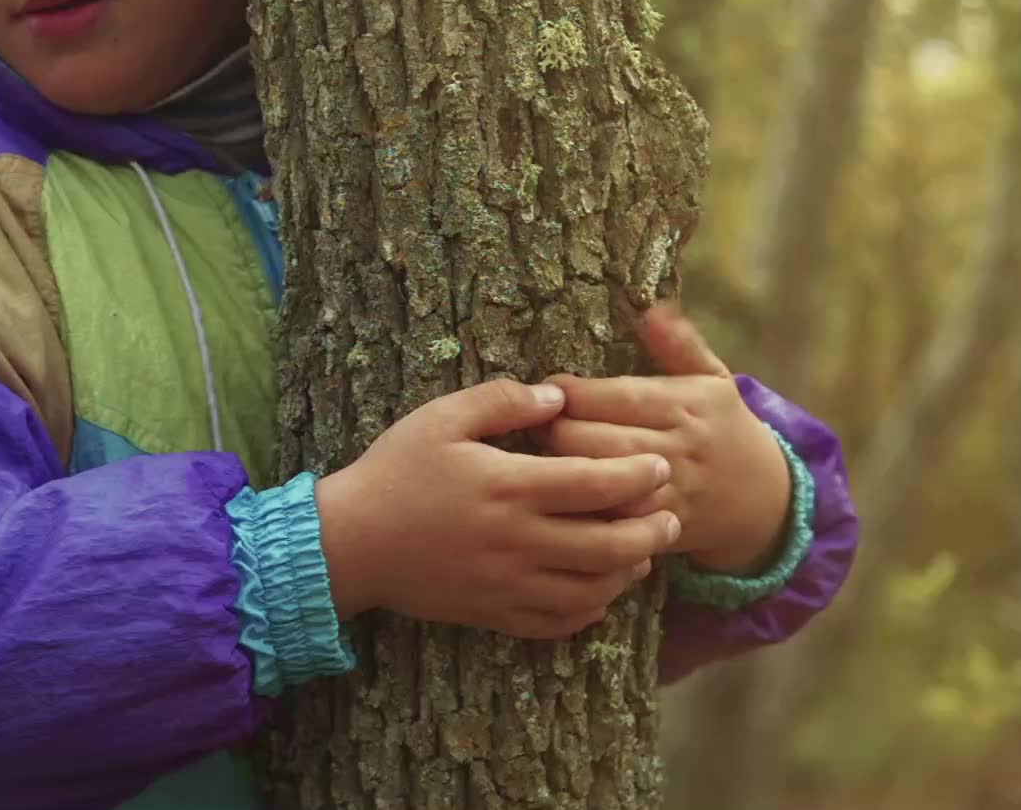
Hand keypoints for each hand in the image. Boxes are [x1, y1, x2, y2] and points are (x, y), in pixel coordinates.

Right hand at [315, 379, 678, 639]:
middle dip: (653, 531)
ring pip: (593, 590)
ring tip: (641, 552)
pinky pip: (559, 623)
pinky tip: (598, 590)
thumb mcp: (441, 418)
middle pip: (611, 545)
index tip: (660, 467)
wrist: (350, 543)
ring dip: (628, 572)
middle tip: (671, 517)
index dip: (640, 476)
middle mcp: (518, 541)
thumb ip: (502, 401)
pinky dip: (591, 610)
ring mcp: (508, 584)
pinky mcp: (494, 614)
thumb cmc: (395, 472)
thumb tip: (557, 397)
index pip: (598, 485)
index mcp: (510, 487)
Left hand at [536, 303, 791, 576]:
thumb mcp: (713, 379)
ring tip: (539, 459)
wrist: (765, 498)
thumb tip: (651, 308)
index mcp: (684, 404)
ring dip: (563, 472)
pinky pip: (614, 523)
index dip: (573, 393)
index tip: (548, 388)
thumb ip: (680, 344)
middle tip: (533, 425)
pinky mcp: (661, 528)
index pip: (617, 397)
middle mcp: (677, 447)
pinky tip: (562, 499)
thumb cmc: (724, 427)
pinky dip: (585, 512)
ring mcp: (670, 491)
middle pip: (599, 441)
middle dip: (557, 432)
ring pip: (601, 484)